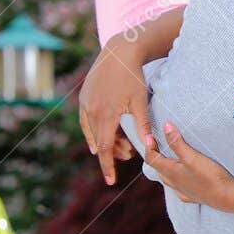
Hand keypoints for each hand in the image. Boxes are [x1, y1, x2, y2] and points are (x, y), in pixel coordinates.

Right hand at [78, 33, 155, 185]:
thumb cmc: (133, 77)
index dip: (108, 165)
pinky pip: (85, 121)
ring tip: (119, 146)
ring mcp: (85, 103)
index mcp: (105, 114)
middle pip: (98, 142)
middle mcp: (91, 110)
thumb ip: (143, 125)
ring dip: (103, 142)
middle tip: (128, 155)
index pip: (104, 148)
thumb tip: (150, 147)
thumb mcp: (140, 102)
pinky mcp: (83, 97)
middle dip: (111, 152)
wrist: (119, 52)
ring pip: (91, 132)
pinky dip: (92, 131)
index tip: (111, 181)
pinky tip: (99, 136)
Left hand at [146, 124, 233, 209]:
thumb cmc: (209, 176)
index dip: (149, 146)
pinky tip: (183, 178)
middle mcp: (173, 183)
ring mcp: (182, 191)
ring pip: (168, 179)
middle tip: (158, 144)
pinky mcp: (192, 196)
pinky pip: (178, 188)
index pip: (152, 159)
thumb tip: (165, 126)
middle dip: (156, 155)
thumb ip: (177, 142)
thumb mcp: (192, 156)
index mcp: (170, 172)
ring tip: (169, 158)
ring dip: (165, 167)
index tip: (150, 135)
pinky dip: (176, 179)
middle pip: (158, 168)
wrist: (226, 197)